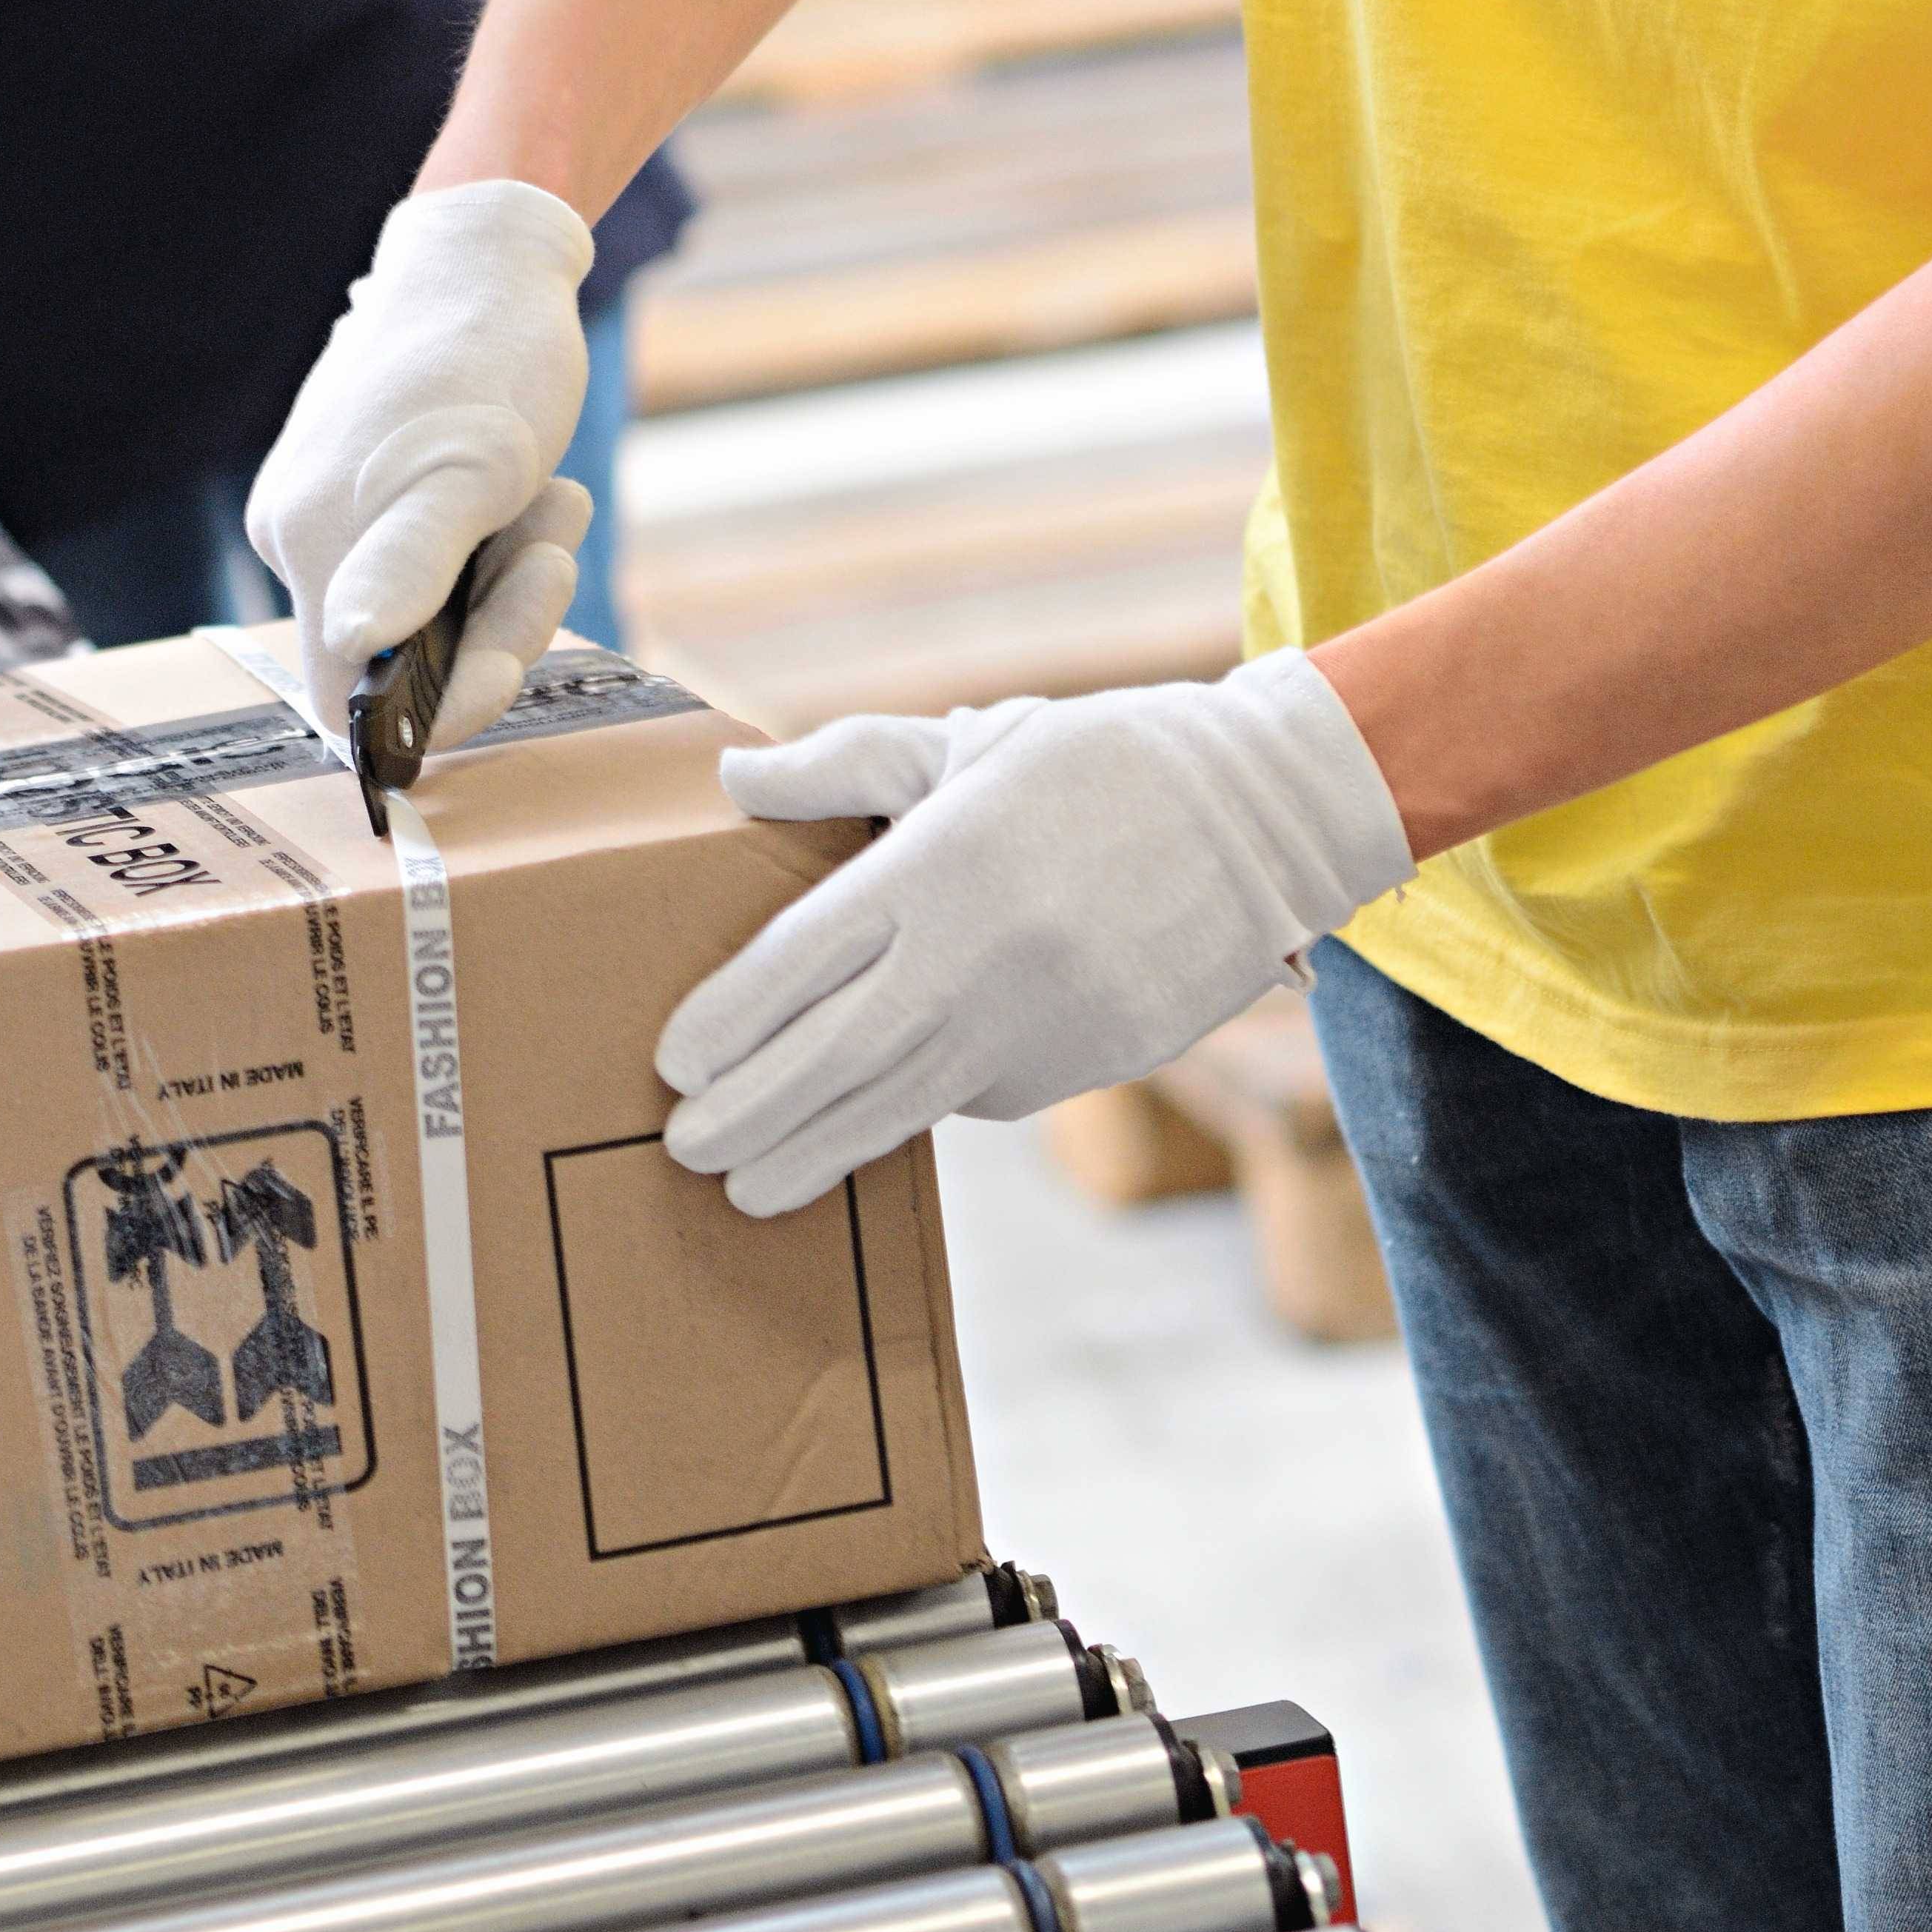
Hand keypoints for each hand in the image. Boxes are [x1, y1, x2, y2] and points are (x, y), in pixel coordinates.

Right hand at [246, 181, 597, 751]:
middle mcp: (301, 536)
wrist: (485, 257)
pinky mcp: (367, 492)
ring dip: (508, 572)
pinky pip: (436, 560)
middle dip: (495, 614)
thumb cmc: (486, 354)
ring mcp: (332, 513)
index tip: (511, 664)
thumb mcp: (472, 468)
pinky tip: (533, 489)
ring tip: (551, 497)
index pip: (350, 699)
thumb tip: (354, 643)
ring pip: (431, 607)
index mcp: (310, 543)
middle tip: (552, 538)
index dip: (436, 703)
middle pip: (402, 653)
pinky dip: (495, 541)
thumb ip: (409, 564)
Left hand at [654, 656, 1411, 1214]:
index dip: (728, 1020)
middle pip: (829, 1056)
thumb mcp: (967, 743)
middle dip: (749, 1112)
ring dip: (814, 1154)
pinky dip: (918, 1112)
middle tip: (684, 1151)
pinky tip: (866, 1131)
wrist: (1260, 817)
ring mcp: (1034, 1023)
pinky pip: (978, 1099)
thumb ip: (844, 766)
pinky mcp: (1085, 1064)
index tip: (672, 1063)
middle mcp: (973, 957)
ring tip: (748, 1189)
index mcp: (933, 868)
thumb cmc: (1094, 766)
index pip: (797, 963)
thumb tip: (733, 781)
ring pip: (897, 1106)